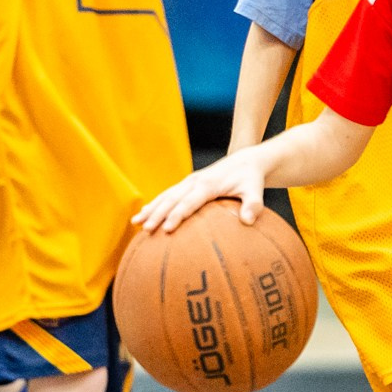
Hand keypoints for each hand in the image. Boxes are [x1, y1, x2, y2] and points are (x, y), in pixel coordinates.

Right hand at [132, 150, 269, 233]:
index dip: (177, 215)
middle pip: (172, 199)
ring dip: (151, 208)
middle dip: (157, 214)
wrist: (245, 161)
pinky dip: (155, 204)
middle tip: (146, 230)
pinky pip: (168, 194)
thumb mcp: (256, 190)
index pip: (189, 202)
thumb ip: (253, 205)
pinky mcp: (187, 184)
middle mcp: (195, 181)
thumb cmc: (251, 178)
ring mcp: (189, 181)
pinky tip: (144, 215)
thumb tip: (248, 221)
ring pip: (166, 195)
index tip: (166, 229)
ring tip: (135, 223)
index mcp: (209, 184)